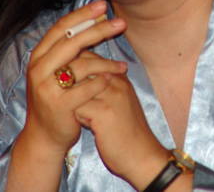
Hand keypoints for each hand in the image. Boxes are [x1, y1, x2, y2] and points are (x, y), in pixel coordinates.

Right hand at [21, 0, 126, 155]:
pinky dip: (101, 82)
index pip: (60, 27)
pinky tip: (113, 80)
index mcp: (39, 56)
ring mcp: (46, 87)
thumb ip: (74, 47)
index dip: (82, 15)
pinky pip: (86, 88)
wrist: (45, 135)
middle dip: (98, 30)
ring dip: (106, 62)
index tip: (103, 5)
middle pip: (71, 42)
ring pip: (80, 65)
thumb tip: (100, 16)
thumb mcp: (61, 69)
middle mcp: (38, 69)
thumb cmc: (59, 97)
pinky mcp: (58, 105)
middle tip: (120, 22)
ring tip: (123, 65)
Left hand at [74, 72, 169, 189]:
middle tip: (74, 100)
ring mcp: (110, 96)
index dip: (75, 68)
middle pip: (81, 70)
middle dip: (71, 84)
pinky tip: (88, 126)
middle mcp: (116, 82)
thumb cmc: (128, 131)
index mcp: (120, 77)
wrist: (142, 155)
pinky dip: (76, 117)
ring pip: (76, 88)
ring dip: (73, 102)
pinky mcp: (103, 112)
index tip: (72, 84)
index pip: (89, 58)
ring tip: (84, 115)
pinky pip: (76, 107)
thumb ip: (104, 86)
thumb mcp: (120, 101)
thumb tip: (77, 76)